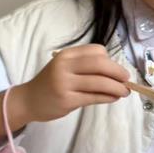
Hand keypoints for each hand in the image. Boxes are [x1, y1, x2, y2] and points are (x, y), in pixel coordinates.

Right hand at [12, 45, 128, 124]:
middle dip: (118, 72)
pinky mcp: (66, 100)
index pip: (97, 51)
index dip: (111, 60)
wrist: (27, 101)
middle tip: (126, 80)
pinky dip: (108, 97)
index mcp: (65, 55)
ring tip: (123, 92)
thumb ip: (85, 66)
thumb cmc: (50, 84)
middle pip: (101, 64)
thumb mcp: (63, 68)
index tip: (115, 70)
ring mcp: (64, 83)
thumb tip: (116, 73)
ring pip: (100, 82)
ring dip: (117, 88)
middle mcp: (64, 66)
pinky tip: (112, 98)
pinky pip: (94, 97)